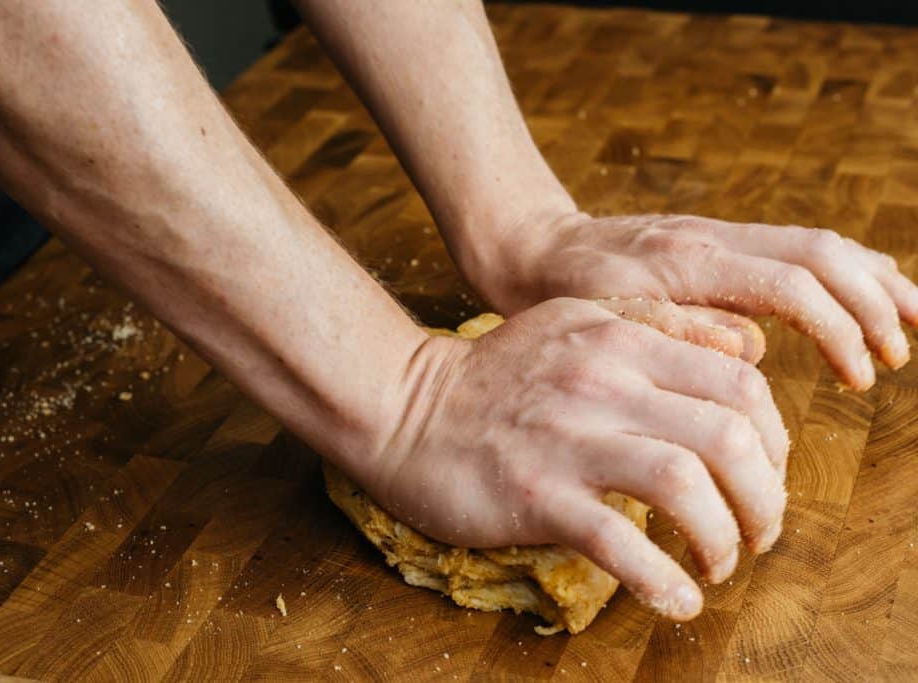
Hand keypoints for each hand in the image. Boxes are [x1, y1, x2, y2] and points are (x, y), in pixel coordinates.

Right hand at [366, 298, 787, 620]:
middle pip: (729, 436)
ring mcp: (566, 440)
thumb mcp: (576, 322)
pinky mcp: (533, 494)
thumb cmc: (493, 374)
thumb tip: (742, 347)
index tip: (764, 476)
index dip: (775, 439)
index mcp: (619, 340)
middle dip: (765, 499)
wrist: (402, 405)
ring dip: (725, 538)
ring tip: (720, 565)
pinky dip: (663, 581)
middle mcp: (602, 383)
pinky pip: (618, 543)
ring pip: (686, 486)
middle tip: (758, 532)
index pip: (740, 382)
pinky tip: (676, 601)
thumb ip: (657, 326)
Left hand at [467, 212, 917, 389]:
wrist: (529, 248)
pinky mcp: (713, 242)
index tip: (859, 379)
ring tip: (909, 322)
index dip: (839, 331)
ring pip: (814, 242)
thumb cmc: (554, 295)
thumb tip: (753, 350)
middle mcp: (711, 238)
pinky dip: (837, 271)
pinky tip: (860, 294)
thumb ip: (674, 333)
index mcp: (688, 263)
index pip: (792, 286)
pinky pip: (790, 247)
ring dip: (869, 280)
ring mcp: (715, 234)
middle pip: (820, 253)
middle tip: (899, 353)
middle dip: (872, 302)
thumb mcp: (600, 323)